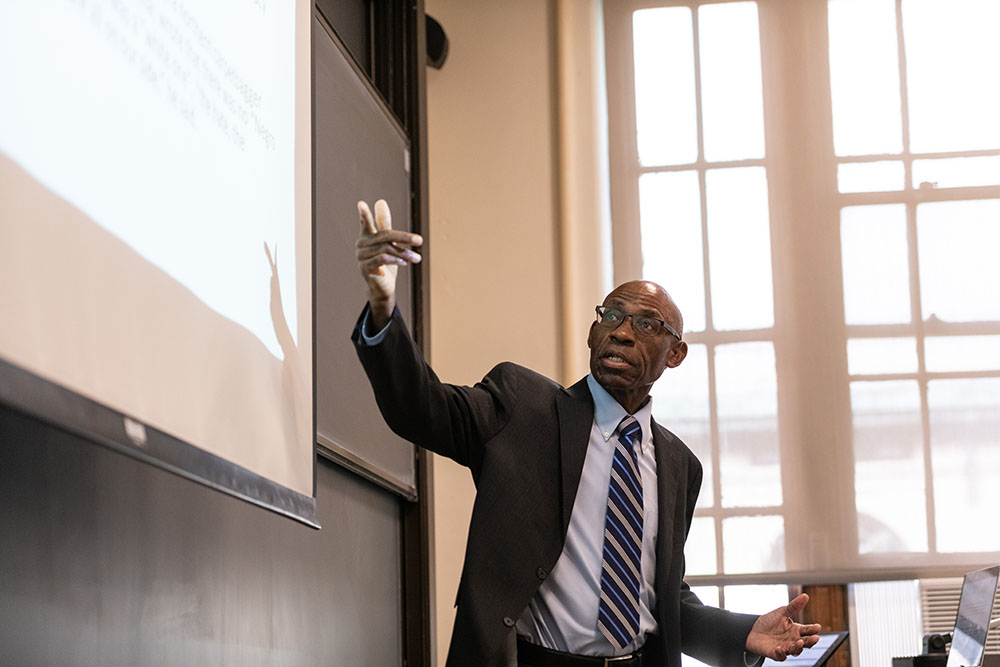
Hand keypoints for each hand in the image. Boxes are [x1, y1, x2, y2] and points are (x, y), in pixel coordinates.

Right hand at [355, 199, 422, 328]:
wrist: (383, 288)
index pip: (365, 223)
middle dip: (404, 237)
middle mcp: (361, 245)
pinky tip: (405, 263)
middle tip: (420, 241)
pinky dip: (396, 259)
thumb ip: (385, 224)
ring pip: (387, 248)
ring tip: (416, 258)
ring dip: (405, 253)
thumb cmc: (387, 264)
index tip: (361, 203)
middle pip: (385, 235)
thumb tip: (380, 201)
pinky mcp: (365, 268)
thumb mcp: (389, 243)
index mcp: (366, 236)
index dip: (364, 214)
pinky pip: (383, 259)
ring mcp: (361, 257)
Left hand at [745, 593, 821, 661]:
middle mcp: (793, 640)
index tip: (817, 627)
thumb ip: (794, 606)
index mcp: (796, 630)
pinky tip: (780, 648)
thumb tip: (805, 596)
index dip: (813, 629)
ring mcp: (785, 648)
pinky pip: (781, 656)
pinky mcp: (776, 654)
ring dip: (798, 647)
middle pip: (805, 643)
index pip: (807, 630)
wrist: (753, 631)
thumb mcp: (782, 612)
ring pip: (796, 650)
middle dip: (811, 641)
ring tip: (799, 642)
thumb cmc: (769, 622)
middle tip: (815, 638)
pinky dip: (781, 653)